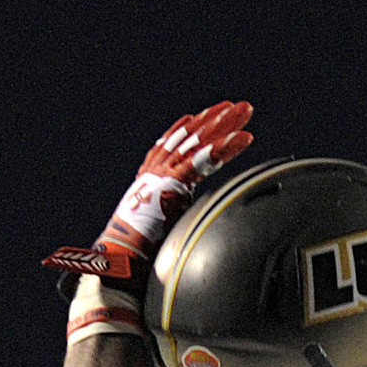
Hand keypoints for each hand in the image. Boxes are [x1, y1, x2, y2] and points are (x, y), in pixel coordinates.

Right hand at [44, 101, 253, 286]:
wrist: (121, 259)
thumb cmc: (135, 252)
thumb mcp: (155, 228)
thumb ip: (171, 222)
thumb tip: (184, 237)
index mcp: (148, 179)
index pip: (169, 145)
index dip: (187, 128)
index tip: (202, 115)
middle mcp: (155, 171)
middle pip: (189, 137)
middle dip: (215, 120)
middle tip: (240, 107)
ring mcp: (163, 175)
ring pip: (199, 142)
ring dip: (225, 125)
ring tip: (245, 111)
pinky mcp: (172, 185)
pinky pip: (203, 162)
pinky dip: (225, 149)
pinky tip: (244, 138)